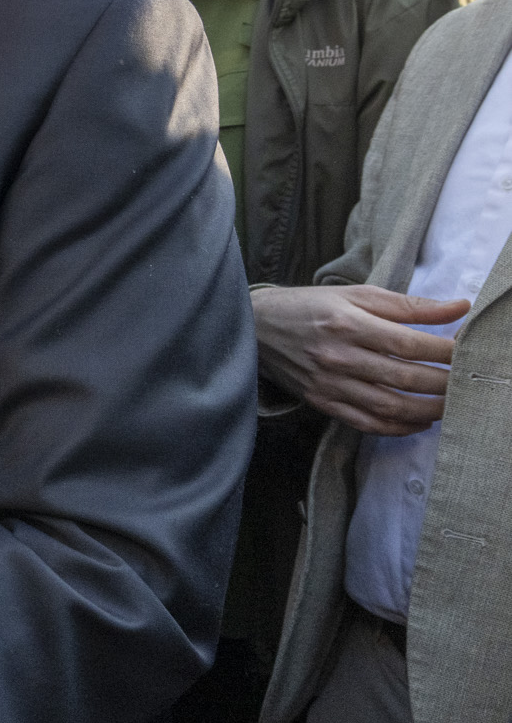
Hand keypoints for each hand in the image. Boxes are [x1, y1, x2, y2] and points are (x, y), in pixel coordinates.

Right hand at [251, 284, 463, 435]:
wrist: (252, 327)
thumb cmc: (308, 306)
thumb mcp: (355, 294)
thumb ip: (408, 305)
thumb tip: (460, 307)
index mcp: (348, 322)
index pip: (410, 343)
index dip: (447, 351)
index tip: (468, 351)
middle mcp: (338, 356)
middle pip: (405, 377)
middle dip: (446, 383)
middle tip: (469, 381)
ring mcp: (329, 383)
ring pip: (390, 406)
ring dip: (429, 410)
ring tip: (451, 405)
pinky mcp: (322, 402)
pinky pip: (367, 423)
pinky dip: (399, 428)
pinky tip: (420, 421)